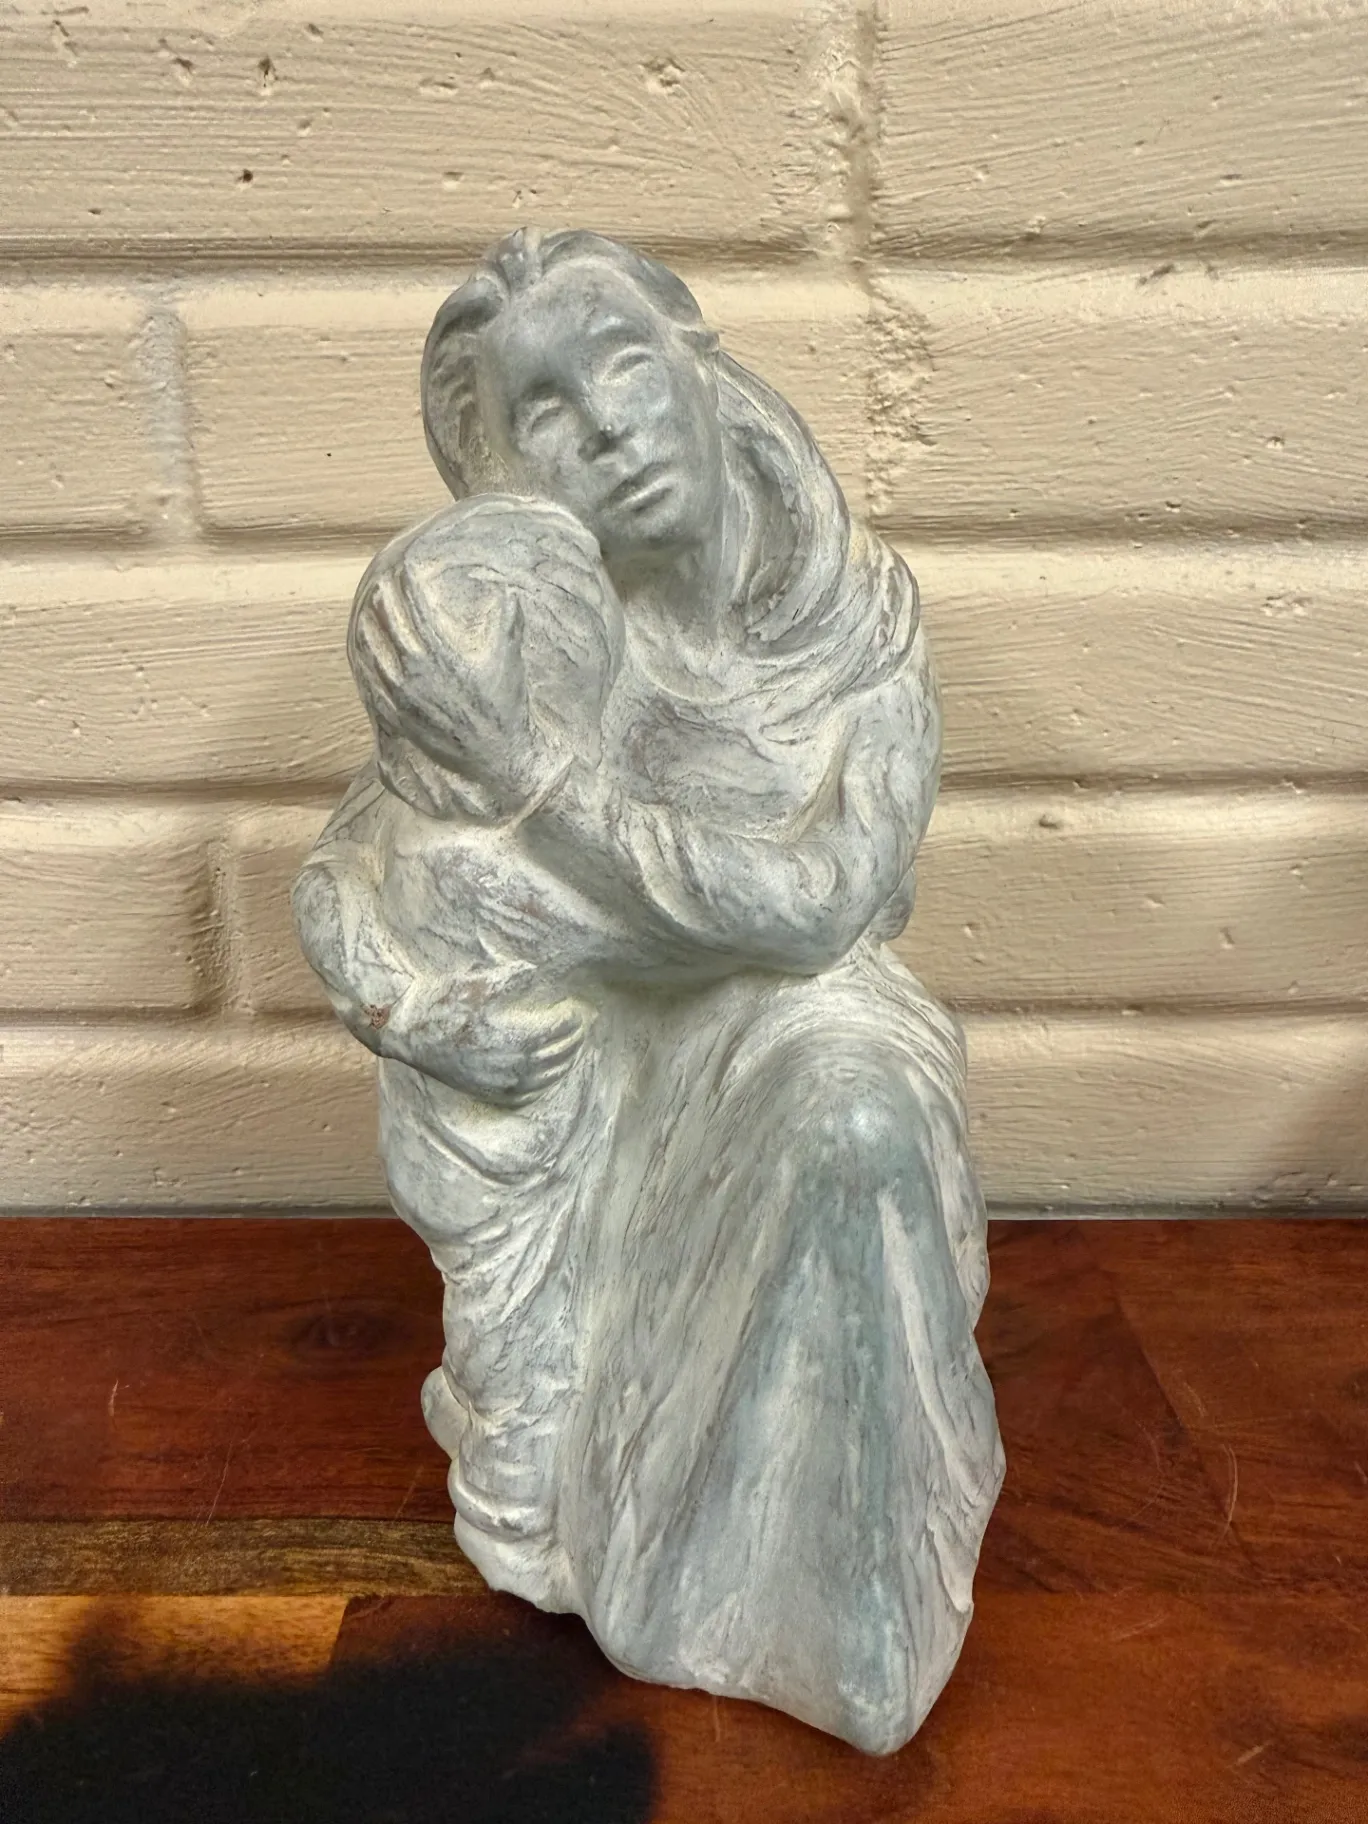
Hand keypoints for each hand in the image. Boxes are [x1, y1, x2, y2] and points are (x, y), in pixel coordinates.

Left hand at [352, 561, 549, 812]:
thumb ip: (507, 622)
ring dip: (369, 626)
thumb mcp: (509, 661)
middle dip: (384, 600)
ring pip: (372, 651)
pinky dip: (366, 660)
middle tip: (382, 583)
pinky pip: (372, 681)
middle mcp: (414, 673)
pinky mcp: (396, 714)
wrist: (495, 759)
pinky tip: (366, 651)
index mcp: (440, 654)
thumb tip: (506, 592)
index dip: (408, 585)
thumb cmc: (505, 708)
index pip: (415, 608)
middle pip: (388, 624)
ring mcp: (400, 695)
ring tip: (368, 611)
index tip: (405, 569)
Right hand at [385, 979, 590, 1107]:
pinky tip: (547, 1070)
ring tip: (572, 1044)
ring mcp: (501, 1081)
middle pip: (559, 1052)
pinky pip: (528, 1093)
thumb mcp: (479, 981)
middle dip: (575, 1037)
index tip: (580, 1006)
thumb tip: (538, 969)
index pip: (560, 1028)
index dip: (574, 1017)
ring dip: (565, 1059)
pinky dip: (544, 1082)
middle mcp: (514, 1064)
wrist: (408, 1031)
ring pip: (548, 1075)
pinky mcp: (488, 1091)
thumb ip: (513, 977)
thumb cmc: (444, 1002)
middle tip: (583, 1023)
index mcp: (516, 1035)